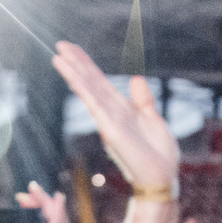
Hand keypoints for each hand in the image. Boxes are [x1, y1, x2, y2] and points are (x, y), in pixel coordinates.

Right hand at [51, 41, 178, 196]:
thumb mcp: (154, 120)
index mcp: (122, 110)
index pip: (101, 83)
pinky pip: (95, 107)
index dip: (88, 65)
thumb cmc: (159, 155)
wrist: (163, 178)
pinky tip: (73, 78)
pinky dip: (84, 91)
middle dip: (76, 63)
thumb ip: (144, 100)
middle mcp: (111, 114)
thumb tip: (135, 78)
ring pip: (89, 92)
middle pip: (91, 83)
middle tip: (60, 44)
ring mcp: (109, 122)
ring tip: (58, 56)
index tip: (74, 49)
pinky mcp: (112, 132)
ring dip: (74, 73)